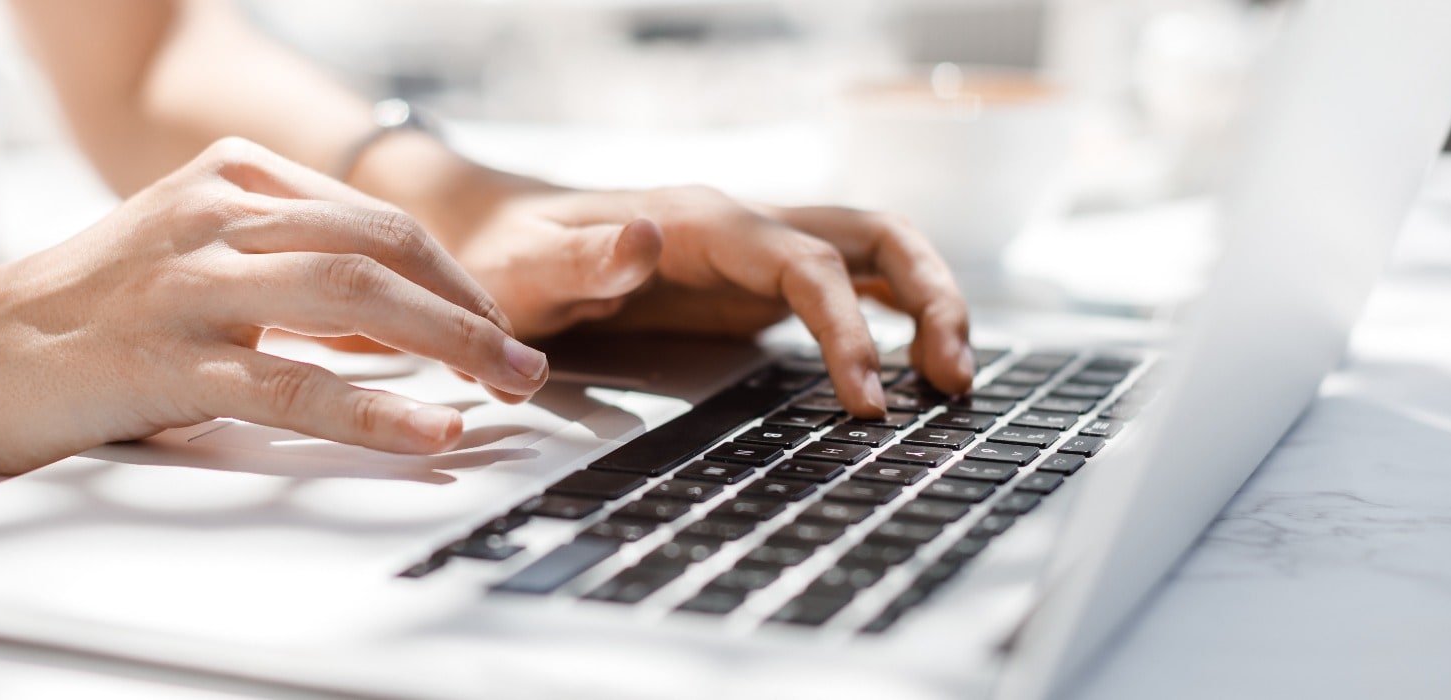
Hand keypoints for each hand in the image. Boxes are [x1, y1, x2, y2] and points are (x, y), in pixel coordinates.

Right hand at [0, 138, 548, 472]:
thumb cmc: (89, 310)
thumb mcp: (196, 253)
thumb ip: (288, 265)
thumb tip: (399, 318)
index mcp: (230, 176)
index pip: (377, 219)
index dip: (453, 278)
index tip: (494, 329)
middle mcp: (216, 215)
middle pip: (383, 248)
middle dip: (471, 308)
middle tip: (525, 362)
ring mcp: (189, 282)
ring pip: (355, 299)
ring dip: (450, 344)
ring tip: (509, 386)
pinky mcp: (166, 357)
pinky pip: (295, 382)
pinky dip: (378, 409)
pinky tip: (432, 429)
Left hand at [445, 186, 973, 416]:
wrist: (497, 235)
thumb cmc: (511, 255)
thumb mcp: (528, 268)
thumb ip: (586, 261)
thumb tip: (646, 241)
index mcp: (704, 223)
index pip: (808, 264)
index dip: (849, 329)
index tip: (867, 398)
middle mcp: (746, 227)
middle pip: (875, 237)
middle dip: (931, 298)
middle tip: (953, 381)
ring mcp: (759, 252)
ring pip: (877, 254)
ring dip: (929, 304)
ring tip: (954, 381)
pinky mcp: (759, 283)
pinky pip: (850, 286)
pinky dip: (895, 319)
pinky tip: (912, 371)